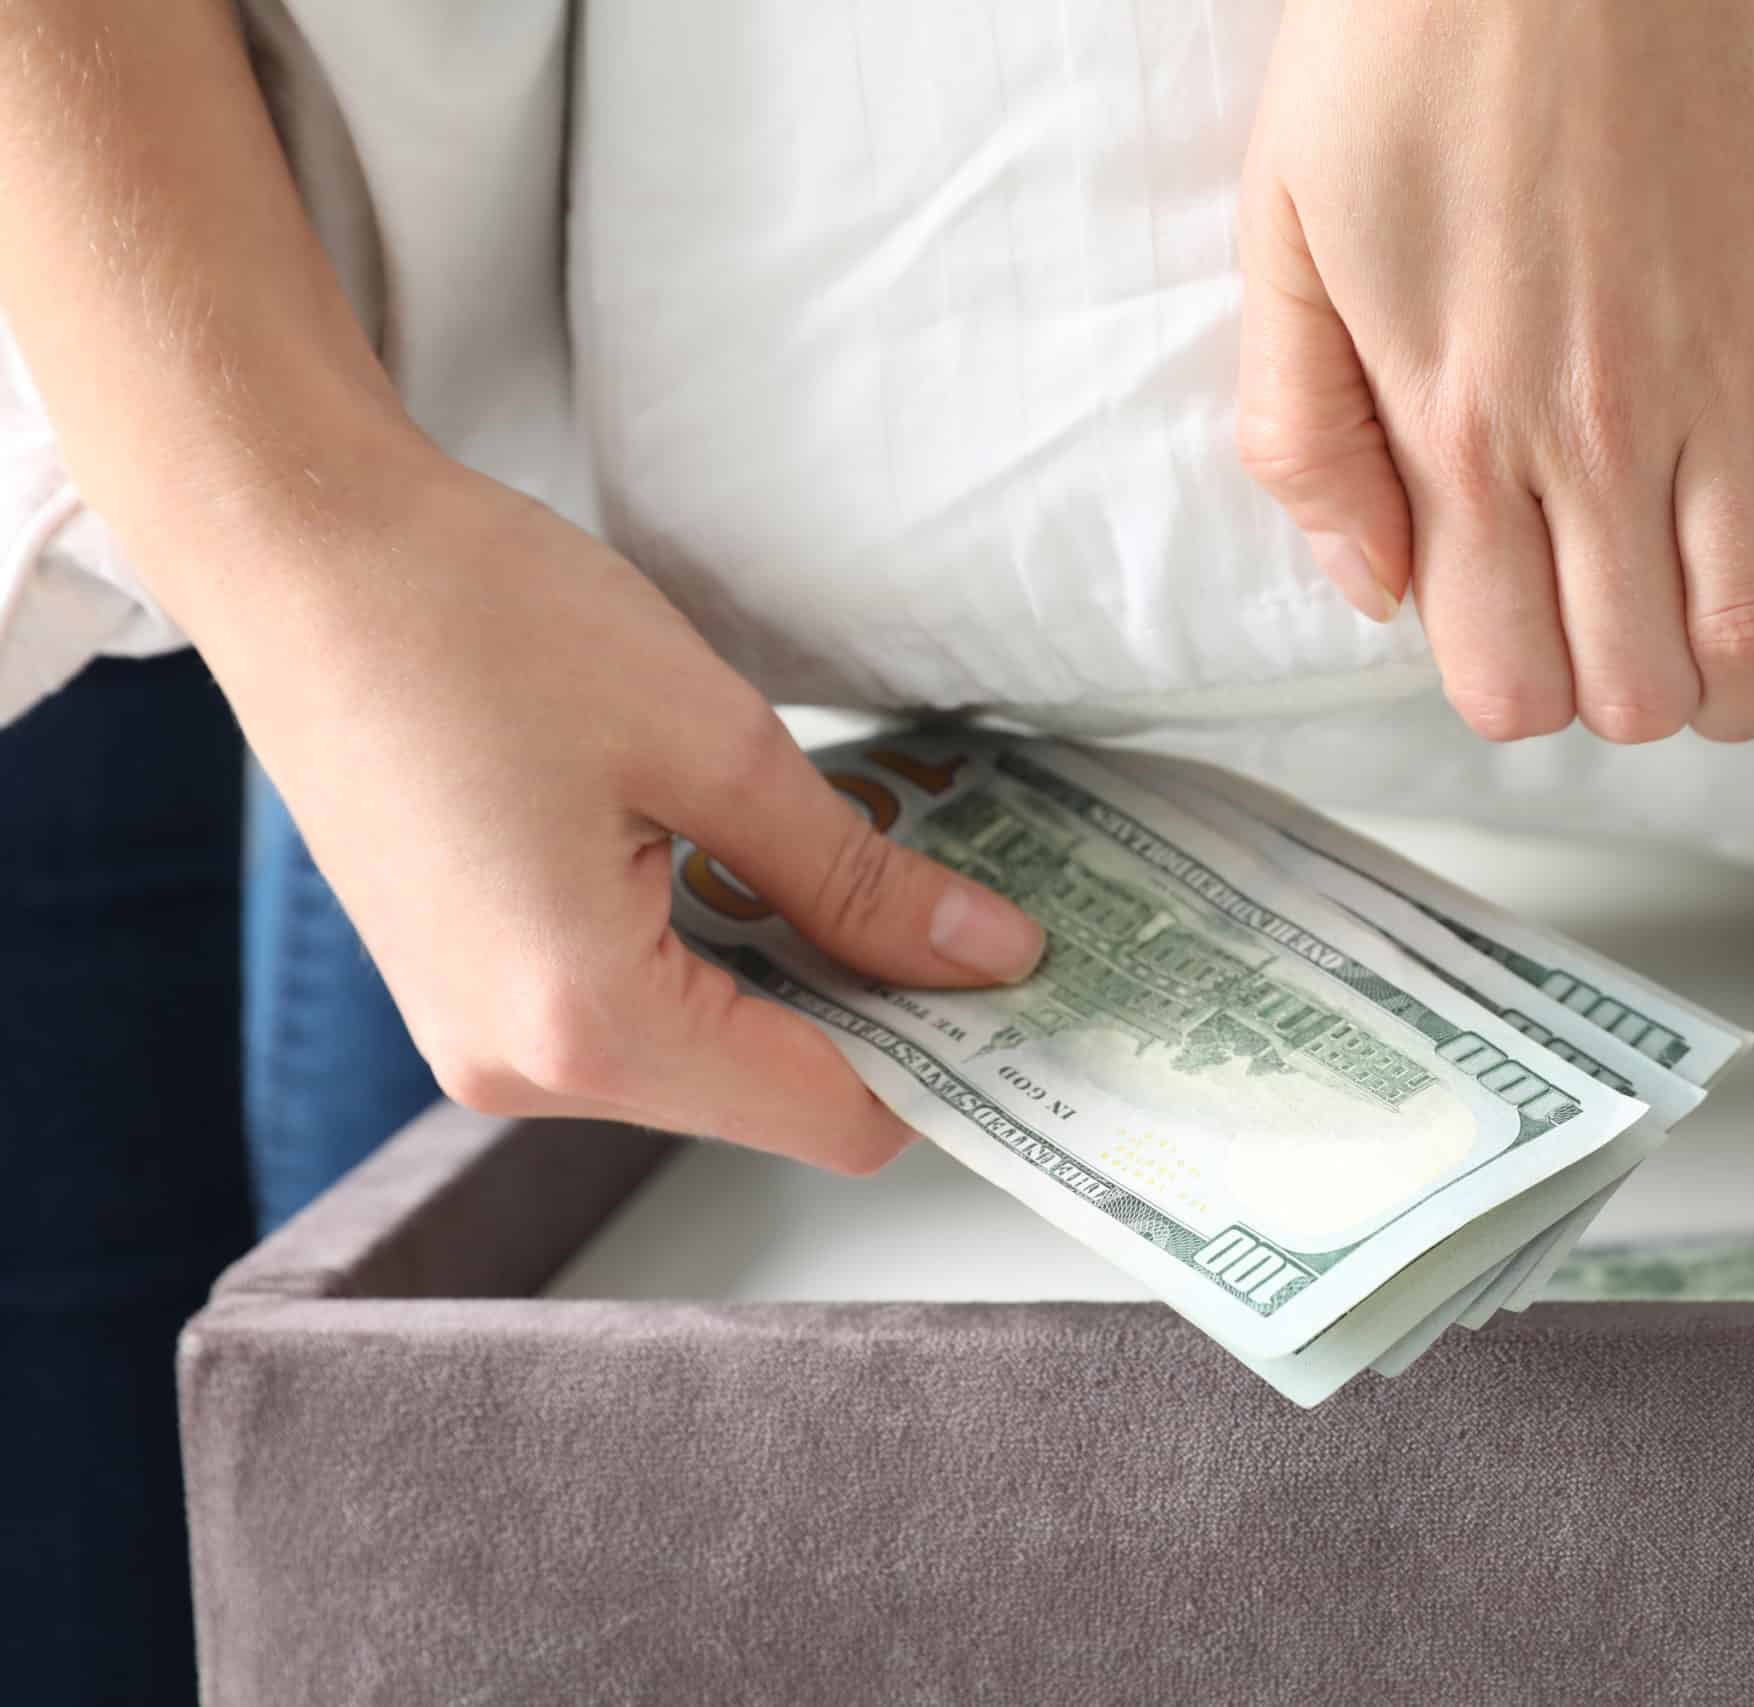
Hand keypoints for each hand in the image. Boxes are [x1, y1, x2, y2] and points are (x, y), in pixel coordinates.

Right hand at [0, 0, 1043, 1172]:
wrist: (297, 552)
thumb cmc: (481, 620)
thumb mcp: (718, 744)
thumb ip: (860, 878)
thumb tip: (988, 956)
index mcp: (589, 1024)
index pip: (833, 1117)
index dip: (950, 1062)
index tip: (1033, 993)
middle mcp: (522, 1071)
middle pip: (773, 1096)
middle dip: (882, 1011)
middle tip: (979, 904)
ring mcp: (481, 1039)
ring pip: (708, 1057)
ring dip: (799, 974)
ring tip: (873, 857)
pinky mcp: (468, 991)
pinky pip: (635, 1014)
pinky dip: (716, 955)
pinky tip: (761, 856)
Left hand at [1236, 0, 1753, 742]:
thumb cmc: (1406, 48)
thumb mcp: (1282, 236)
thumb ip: (1305, 436)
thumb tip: (1373, 592)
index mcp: (1455, 427)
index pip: (1506, 678)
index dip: (1514, 692)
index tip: (1517, 644)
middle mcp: (1597, 438)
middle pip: (1635, 686)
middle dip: (1621, 701)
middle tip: (1616, 649)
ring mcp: (1728, 384)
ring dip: (1736, 688)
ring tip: (1718, 659)